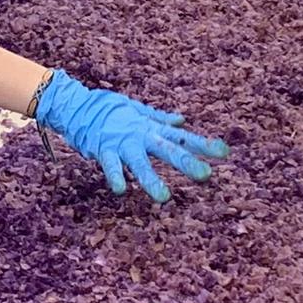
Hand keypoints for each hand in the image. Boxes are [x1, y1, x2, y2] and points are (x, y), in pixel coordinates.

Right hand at [33, 71, 230, 202]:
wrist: (78, 105)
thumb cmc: (109, 109)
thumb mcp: (138, 110)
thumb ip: (160, 118)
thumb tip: (182, 120)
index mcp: (152, 128)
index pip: (183, 137)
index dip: (204, 145)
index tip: (225, 153)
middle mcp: (141, 136)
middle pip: (168, 150)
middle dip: (186, 163)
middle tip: (205, 175)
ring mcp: (122, 143)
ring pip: (140, 163)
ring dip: (151, 179)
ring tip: (164, 197)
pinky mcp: (103, 150)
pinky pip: (111, 166)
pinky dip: (115, 176)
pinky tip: (120, 190)